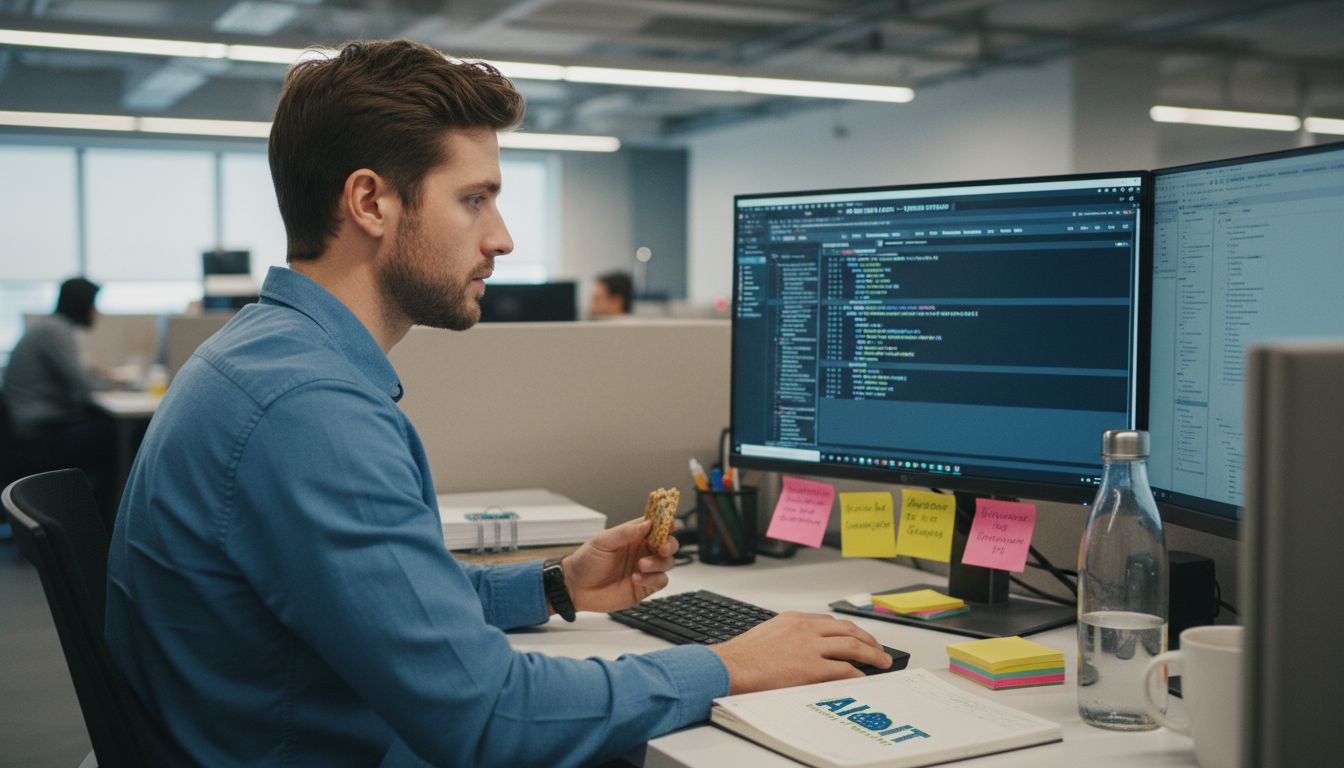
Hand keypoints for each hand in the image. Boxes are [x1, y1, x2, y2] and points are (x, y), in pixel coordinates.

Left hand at [560, 518, 677, 613]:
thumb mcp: (602, 541)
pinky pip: (660, 581)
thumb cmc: (586, 561)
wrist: (576, 588)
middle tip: (662, 547)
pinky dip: (653, 579)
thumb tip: (648, 524)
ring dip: (658, 563)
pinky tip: (636, 579)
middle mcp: (642, 551)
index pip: (655, 526)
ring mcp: (645, 569)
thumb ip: (625, 532)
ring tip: (641, 565)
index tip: (671, 524)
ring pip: (667, 563)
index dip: (666, 523)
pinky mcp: (644, 587)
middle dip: (669, 544)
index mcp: (633, 536)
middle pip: (667, 544)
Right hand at [707, 612, 890, 693]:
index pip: (830, 622)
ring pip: (852, 645)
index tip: (856, 637)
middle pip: (847, 629)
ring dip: (872, 653)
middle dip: (868, 638)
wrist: (731, 666)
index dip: (848, 631)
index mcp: (795, 619)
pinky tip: (863, 677)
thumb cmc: (742, 656)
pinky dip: (858, 672)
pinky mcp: (812, 668)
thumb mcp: (768, 635)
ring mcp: (810, 647)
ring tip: (882, 661)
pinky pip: (844, 668)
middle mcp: (806, 629)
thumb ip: (788, 637)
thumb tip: (800, 650)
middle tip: (878, 648)